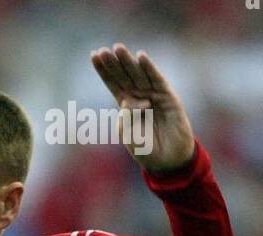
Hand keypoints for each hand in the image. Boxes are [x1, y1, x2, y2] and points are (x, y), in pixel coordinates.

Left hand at [91, 45, 194, 172]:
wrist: (168, 161)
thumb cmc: (147, 150)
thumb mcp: (129, 137)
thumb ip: (125, 121)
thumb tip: (125, 101)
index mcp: (126, 105)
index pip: (113, 83)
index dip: (104, 71)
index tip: (94, 55)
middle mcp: (139, 96)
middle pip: (124, 76)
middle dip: (113, 63)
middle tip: (103, 50)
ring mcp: (154, 95)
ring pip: (138, 75)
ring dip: (128, 61)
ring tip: (118, 48)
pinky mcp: (168, 97)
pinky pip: (157, 80)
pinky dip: (149, 68)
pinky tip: (141, 57)